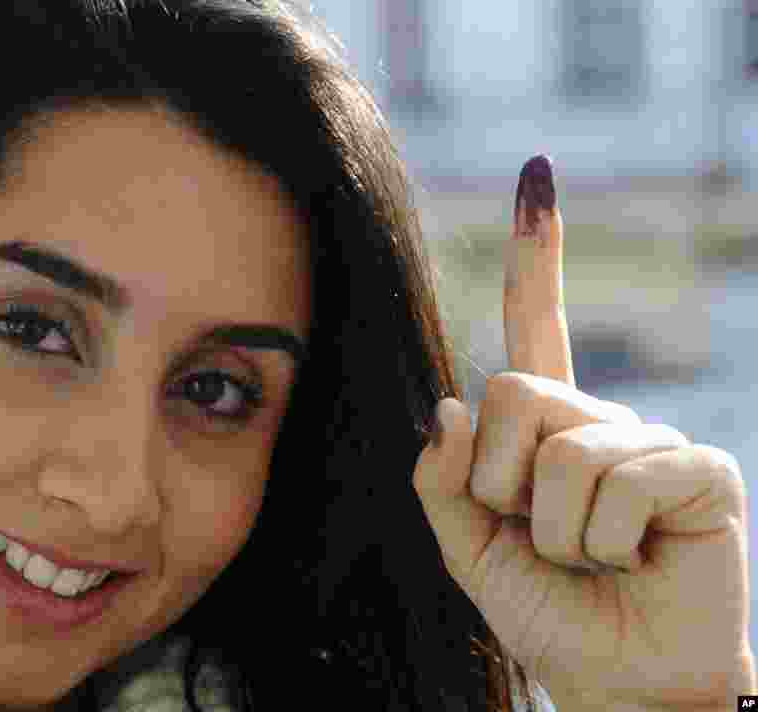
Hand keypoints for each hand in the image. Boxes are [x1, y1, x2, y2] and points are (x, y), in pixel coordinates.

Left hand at [412, 155, 754, 710]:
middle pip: (512, 392)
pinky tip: (635, 557)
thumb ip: (443, 481)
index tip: (536, 175)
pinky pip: (616, 480)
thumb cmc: (549, 611)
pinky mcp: (699, 467)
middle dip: (502, 485)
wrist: (619, 679)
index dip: (534, 254)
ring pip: (561, 451)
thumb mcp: (468, 548)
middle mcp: (598, 417)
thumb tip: (453, 404)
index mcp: (546, 427)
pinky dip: (602, 541)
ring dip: (553, 531)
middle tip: (540, 534)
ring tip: (591, 557)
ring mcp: (652, 437)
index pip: (535, 326)